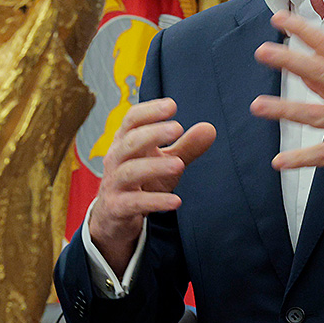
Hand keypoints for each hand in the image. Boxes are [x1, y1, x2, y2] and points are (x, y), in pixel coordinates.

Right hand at [87, 98, 215, 272]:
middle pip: (129, 142)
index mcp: (125, 142)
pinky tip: (176, 201)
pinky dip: (155, 201)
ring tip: (180, 165)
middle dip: (152, 133)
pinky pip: (135, 203)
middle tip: (177, 128)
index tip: (172, 106)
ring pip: (130, 171)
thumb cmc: (141, 182)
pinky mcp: (117, 207)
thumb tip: (210, 128)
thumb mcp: (164, 163)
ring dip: (155, 167)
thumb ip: (186, 147)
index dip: (150, 111)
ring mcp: (114, 183)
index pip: (132, 119)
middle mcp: (116, 159)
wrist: (113, 216)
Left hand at [250, 12, 323, 203]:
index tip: (279, 19)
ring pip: (317, 112)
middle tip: (262, 51)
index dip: (304, 31)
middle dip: (291, 59)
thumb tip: (302, 70)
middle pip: (321, 71)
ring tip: (257, 105)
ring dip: (285, 109)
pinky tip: (279, 161)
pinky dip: (301, 158)